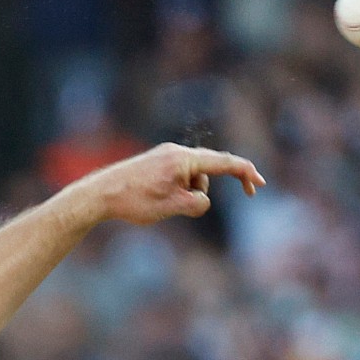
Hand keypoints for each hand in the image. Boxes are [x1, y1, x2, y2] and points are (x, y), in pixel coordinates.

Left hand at [74, 142, 263, 225]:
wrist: (100, 194)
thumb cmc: (135, 201)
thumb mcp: (173, 207)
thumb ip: (197, 204)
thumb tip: (202, 200)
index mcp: (184, 159)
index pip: (224, 162)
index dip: (246, 172)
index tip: (259, 184)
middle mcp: (177, 152)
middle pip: (211, 167)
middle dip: (226, 180)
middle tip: (251, 191)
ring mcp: (166, 155)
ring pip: (194, 176)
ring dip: (193, 192)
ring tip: (166, 205)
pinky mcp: (156, 162)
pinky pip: (180, 175)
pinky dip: (181, 189)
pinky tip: (160, 201)